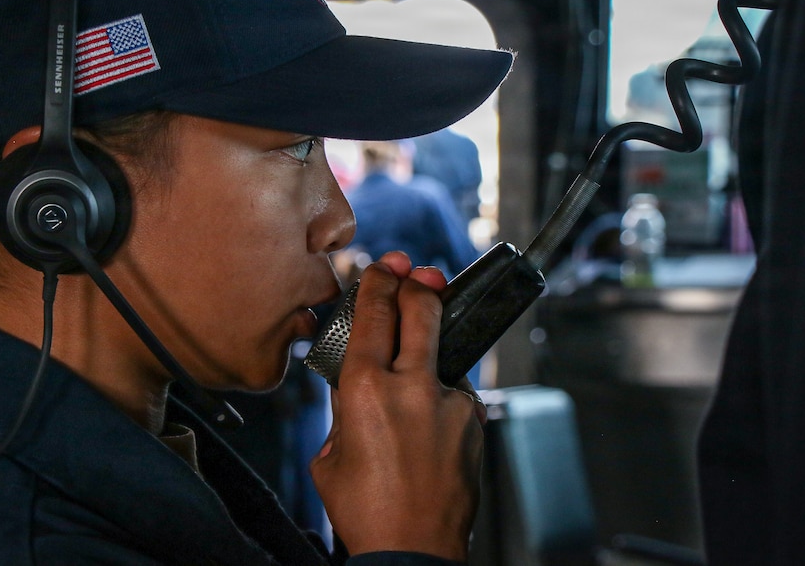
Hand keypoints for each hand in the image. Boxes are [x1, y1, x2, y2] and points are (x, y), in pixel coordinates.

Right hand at [309, 251, 485, 559]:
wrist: (414, 553)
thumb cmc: (367, 511)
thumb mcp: (331, 455)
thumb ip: (344, 408)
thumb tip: (355, 381)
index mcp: (365, 390)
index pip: (375, 313)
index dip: (378, 281)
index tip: (383, 267)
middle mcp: (412, 388)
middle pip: (422, 309)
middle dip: (417, 283)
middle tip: (415, 273)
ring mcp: (450, 404)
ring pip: (442, 350)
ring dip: (430, 341)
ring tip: (418, 352)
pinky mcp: (473, 423)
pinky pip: (454, 390)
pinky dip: (440, 391)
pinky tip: (426, 415)